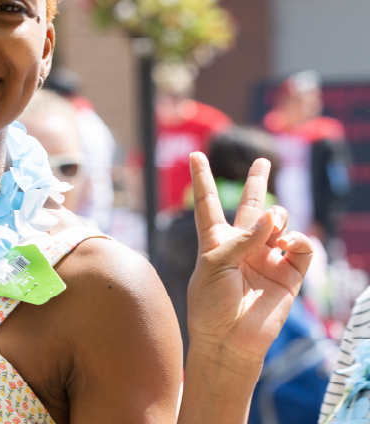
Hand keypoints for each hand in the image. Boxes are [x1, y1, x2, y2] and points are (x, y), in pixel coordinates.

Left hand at [186, 152, 313, 363]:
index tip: (195, 154)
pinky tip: (285, 242)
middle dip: (257, 182)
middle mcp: (243, 245)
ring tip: (273, 224)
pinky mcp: (288, 274)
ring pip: (279, 222)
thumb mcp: (214, 264)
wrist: (228, 340)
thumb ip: (241, 239)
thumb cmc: (211, 304)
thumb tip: (274, 220)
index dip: (202, 179)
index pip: (209, 203)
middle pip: (252, 206)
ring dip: (277, 217)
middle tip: (262, 161)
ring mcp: (266, 258)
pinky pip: (300, 248)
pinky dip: (296, 240)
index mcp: (215, 240)